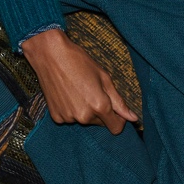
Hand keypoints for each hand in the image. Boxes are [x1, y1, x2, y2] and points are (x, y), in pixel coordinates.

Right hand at [21, 29, 137, 133]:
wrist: (50, 55)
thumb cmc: (79, 61)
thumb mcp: (104, 78)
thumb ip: (119, 101)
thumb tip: (133, 118)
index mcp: (100, 106)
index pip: (116, 128)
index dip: (118, 119)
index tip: (114, 108)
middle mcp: (84, 116)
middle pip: (100, 123)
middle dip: (100, 111)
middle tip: (92, 90)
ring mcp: (69, 118)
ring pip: (84, 120)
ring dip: (85, 110)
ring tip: (77, 89)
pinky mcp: (56, 117)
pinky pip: (70, 118)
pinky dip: (71, 109)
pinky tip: (66, 93)